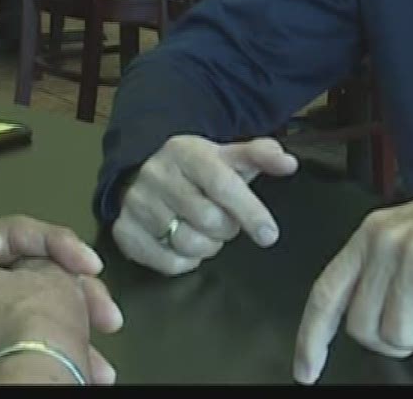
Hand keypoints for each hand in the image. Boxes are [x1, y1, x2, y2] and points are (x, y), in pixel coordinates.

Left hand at [0, 215, 106, 384]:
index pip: (14, 237)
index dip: (56, 246)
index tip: (90, 270)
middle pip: (31, 285)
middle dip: (75, 300)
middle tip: (110, 326)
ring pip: (20, 330)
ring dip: (59, 344)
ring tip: (96, 370)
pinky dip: (20, 374)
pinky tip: (48, 383)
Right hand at [110, 135, 298, 275]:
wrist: (143, 171)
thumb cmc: (197, 169)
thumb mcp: (227, 156)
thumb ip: (260, 155)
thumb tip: (289, 163)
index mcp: (185, 151)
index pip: (223, 185)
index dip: (250, 212)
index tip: (269, 235)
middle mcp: (156, 174)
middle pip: (208, 220)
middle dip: (227, 228)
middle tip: (225, 223)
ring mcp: (136, 203)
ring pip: (187, 243)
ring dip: (207, 246)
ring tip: (205, 232)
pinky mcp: (123, 230)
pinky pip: (166, 262)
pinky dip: (184, 261)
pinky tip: (184, 244)